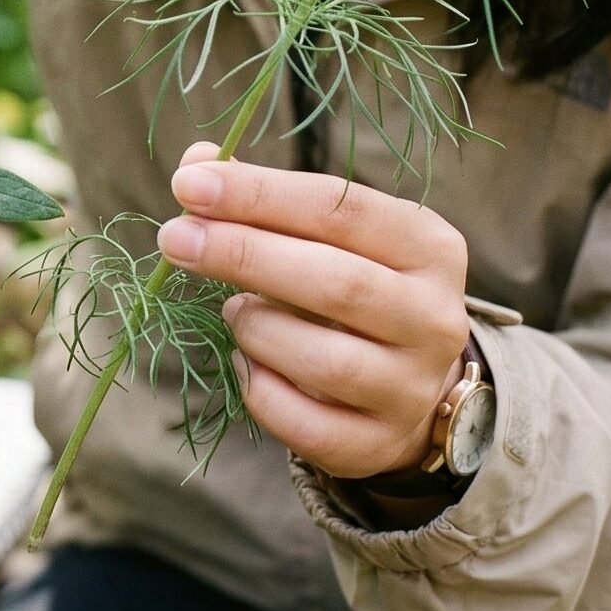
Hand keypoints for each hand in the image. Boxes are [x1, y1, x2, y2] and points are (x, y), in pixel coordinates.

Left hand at [158, 142, 470, 480]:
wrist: (406, 382)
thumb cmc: (350, 282)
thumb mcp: (324, 233)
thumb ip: (262, 196)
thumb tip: (196, 166)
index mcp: (428, 247)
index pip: (341, 210)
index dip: (260, 195)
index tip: (189, 185)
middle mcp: (435, 319)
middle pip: (336, 283)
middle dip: (243, 256)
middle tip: (176, 238)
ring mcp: (412, 388)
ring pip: (324, 361)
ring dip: (257, 329)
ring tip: (234, 310)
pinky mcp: (381, 445)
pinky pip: (307, 426)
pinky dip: (261, 390)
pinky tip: (245, 362)